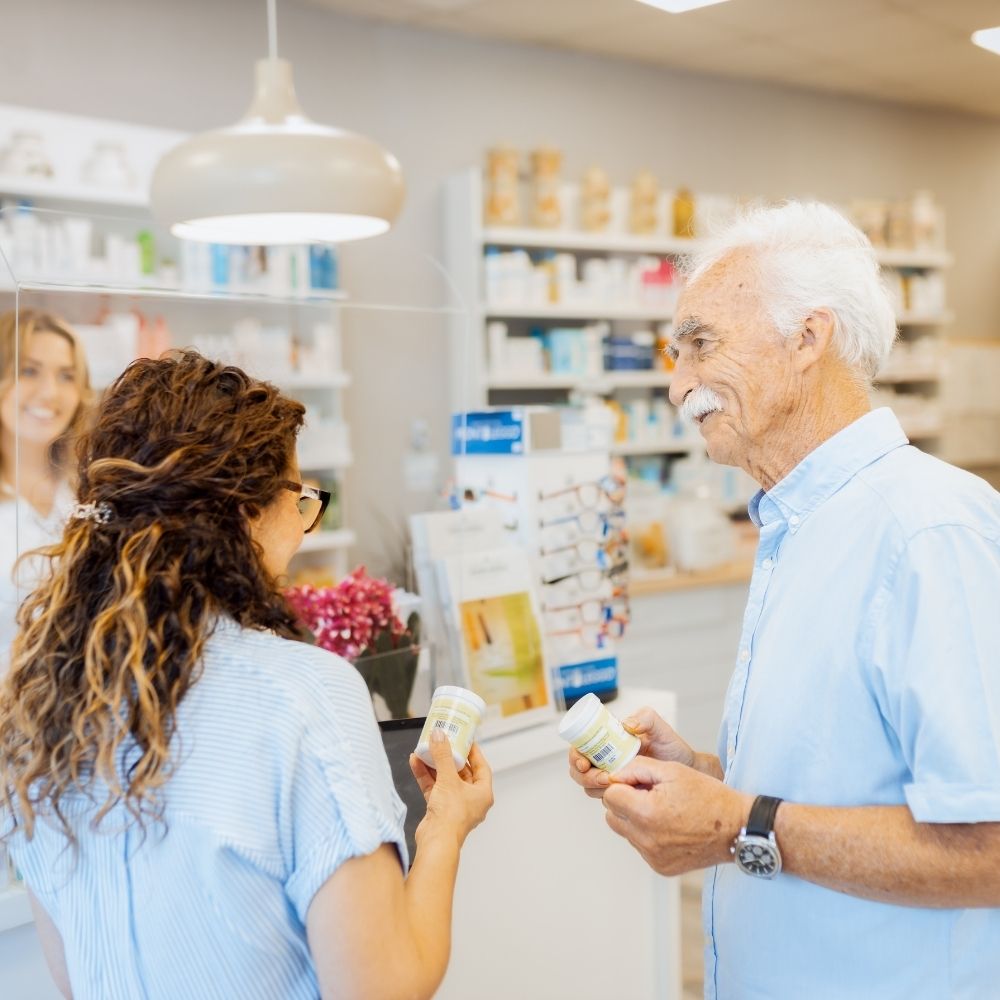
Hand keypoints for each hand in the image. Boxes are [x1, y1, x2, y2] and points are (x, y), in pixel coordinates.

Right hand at [410, 731, 493, 847]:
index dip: (473, 752)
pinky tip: (416, 762)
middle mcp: (471, 800)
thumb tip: (440, 736)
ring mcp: (455, 805)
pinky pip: (434, 788)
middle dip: (449, 757)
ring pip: (445, 779)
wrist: (436, 841)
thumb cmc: (451, 816)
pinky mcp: (440, 810)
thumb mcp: (448, 779)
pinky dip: (425, 776)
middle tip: (443, 742)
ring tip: (425, 749)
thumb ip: (443, 756)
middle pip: (461, 772)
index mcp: (482, 794)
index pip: (481, 767)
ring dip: (434, 765)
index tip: (465, 739)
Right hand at [567, 705, 694, 799]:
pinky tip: (620, 796)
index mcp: (609, 740)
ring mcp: (611, 776)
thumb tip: (626, 724)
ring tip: (612, 785)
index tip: (584, 762)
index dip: (576, 755)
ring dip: (593, 786)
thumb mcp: (660, 729)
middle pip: (578, 769)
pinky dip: (606, 798)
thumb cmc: (672, 747)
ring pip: (587, 785)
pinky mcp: (620, 793)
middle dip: (584, 775)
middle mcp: (606, 759)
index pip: (581, 746)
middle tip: (602, 777)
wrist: (686, 771)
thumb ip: (646, 718)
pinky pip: (603, 798)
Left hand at [601, 755, 751, 875]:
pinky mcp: (661, 867)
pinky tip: (670, 826)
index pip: (610, 796)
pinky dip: (648, 835)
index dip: (623, 785)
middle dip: (625, 802)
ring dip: (635, 819)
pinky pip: (641, 847)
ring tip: (662, 810)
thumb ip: (637, 768)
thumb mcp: (672, 770)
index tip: (640, 783)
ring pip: (625, 832)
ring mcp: (653, 857)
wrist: (738, 828)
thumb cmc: (708, 796)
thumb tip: (614, 775)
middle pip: (612, 816)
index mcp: (646, 813)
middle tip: (649, 794)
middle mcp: (646, 839)